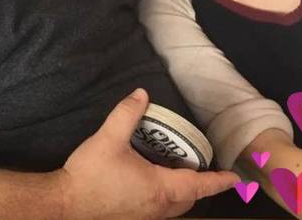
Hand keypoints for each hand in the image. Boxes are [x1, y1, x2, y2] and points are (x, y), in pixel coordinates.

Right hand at [61, 89, 238, 219]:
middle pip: (189, 200)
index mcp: (158, 188)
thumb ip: (126, 113)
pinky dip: (167, 197)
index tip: (235, 179)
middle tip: (204, 168)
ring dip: (183, 193)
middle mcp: (156, 207)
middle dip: (201, 186)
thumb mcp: (109, 138)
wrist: (65, 203)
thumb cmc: (90, 174)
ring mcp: (144, 216)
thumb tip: (142, 94)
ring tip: (180, 172)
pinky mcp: (131, 217)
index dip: (217, 181)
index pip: (197, 185)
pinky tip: (152, 181)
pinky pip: (159, 209)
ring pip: (174, 207)